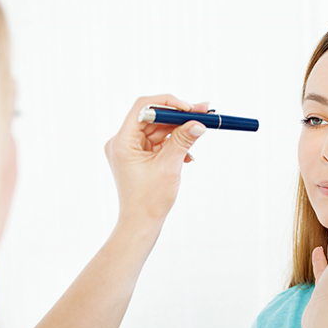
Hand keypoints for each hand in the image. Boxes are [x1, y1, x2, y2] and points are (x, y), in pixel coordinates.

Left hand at [104, 94, 207, 221]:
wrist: (141, 223)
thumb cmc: (150, 200)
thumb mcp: (169, 166)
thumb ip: (183, 141)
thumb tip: (199, 123)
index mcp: (123, 142)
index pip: (144, 108)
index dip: (168, 104)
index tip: (191, 108)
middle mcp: (123, 142)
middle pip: (153, 117)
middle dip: (179, 116)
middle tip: (204, 112)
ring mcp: (130, 150)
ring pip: (158, 129)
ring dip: (179, 131)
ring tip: (200, 130)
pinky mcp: (138, 157)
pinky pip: (158, 142)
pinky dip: (174, 143)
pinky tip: (188, 154)